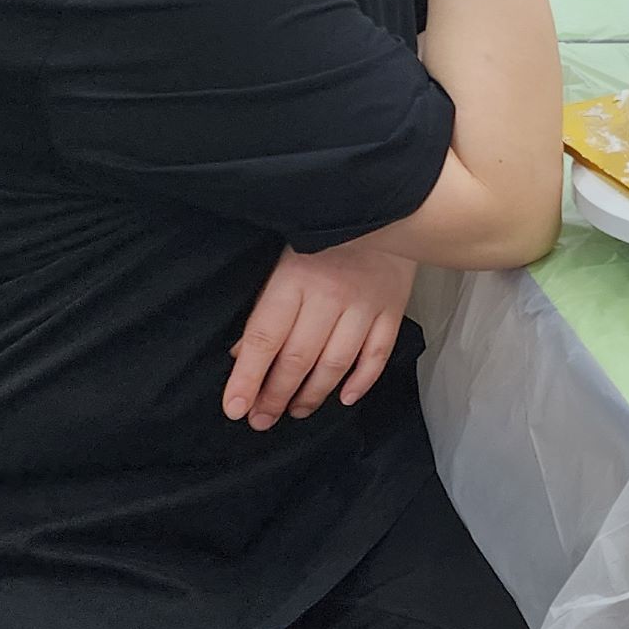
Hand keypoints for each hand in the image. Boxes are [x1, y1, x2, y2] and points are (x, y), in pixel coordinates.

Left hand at [224, 237, 418, 429]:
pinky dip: (362, 380)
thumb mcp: (284, 263)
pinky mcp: (393, 308)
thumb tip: (241, 355)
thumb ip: (265, 309)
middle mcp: (330, 294)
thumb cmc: (325, 239)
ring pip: (336, 362)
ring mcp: (365, 303)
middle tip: (262, 420)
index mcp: (294, 279)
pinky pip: (378, 353)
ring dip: (313, 394)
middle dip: (276, 395)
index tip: (235, 408)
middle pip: (299, 357)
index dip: (248, 377)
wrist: (387, 209)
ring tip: (296, 411)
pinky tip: (343, 397)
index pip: (265, 337)